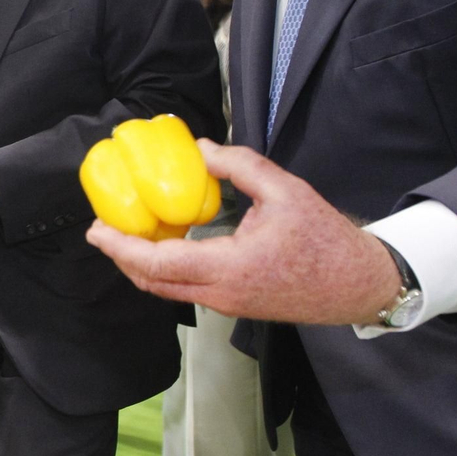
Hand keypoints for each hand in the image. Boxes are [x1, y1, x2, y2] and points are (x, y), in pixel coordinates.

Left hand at [85, 140, 402, 325]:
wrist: (360, 284)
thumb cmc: (327, 239)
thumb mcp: (286, 191)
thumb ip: (241, 166)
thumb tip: (202, 149)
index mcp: (230, 268)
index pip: (158, 264)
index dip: (121, 248)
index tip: (96, 231)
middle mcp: (221, 293)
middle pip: (153, 282)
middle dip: (121, 258)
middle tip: (101, 232)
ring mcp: (227, 304)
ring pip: (168, 290)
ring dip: (142, 265)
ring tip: (127, 236)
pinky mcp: (234, 305)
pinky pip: (187, 290)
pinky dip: (166, 271)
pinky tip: (164, 246)